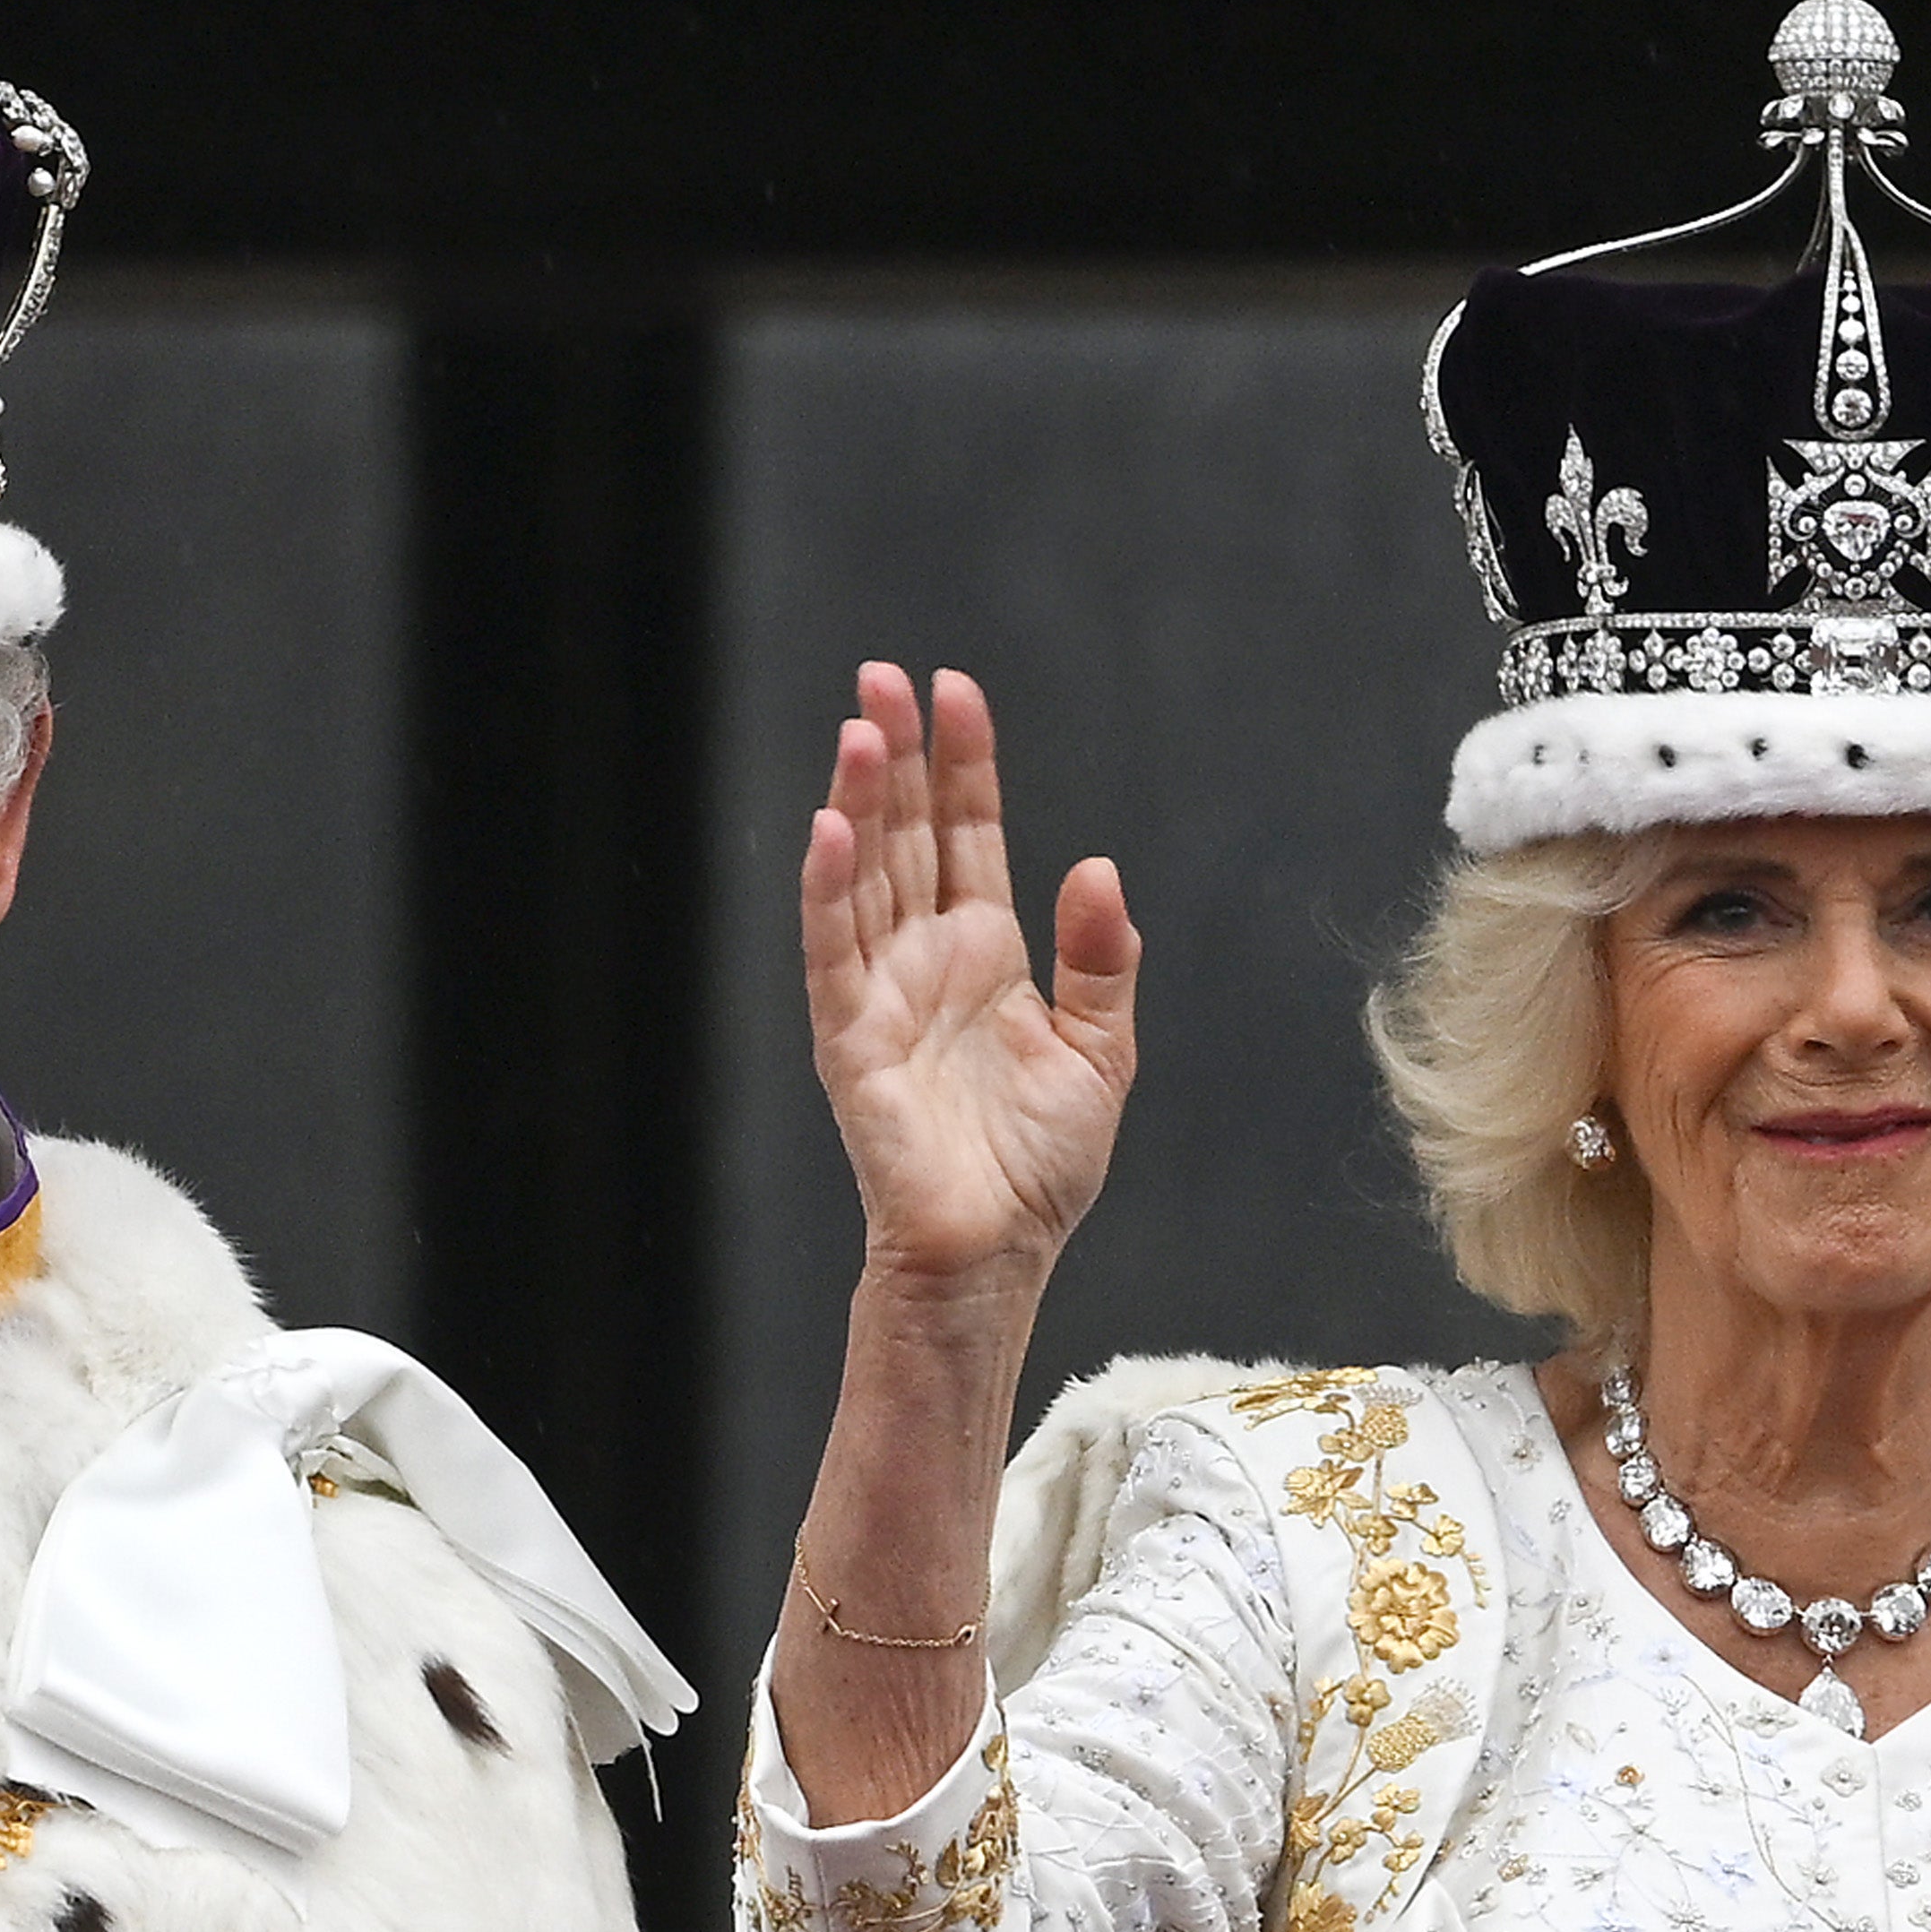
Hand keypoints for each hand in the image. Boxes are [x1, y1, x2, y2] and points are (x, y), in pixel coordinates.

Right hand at [801, 665, 1138, 1298]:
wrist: (997, 1253)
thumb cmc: (1039, 1169)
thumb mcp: (1102, 1054)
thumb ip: (1102, 962)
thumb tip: (1096, 867)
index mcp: (983, 953)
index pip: (966, 834)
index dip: (963, 764)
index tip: (956, 689)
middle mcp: (925, 961)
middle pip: (903, 836)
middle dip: (897, 755)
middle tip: (884, 677)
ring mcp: (882, 995)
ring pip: (863, 877)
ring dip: (860, 802)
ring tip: (863, 728)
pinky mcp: (853, 1040)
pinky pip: (834, 952)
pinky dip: (828, 890)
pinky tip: (832, 828)